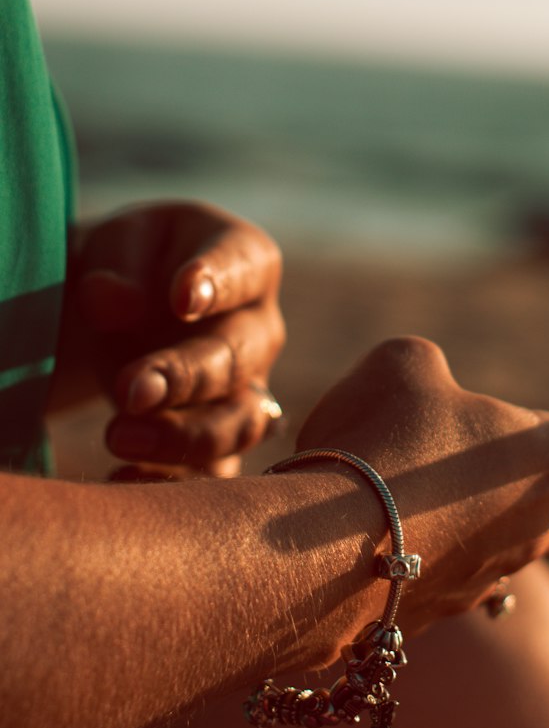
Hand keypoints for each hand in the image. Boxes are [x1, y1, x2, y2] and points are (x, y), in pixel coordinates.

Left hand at [63, 202, 284, 475]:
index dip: (219, 285)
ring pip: (238, 425)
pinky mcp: (221, 440)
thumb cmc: (131, 261)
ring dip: (183, 438)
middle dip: (187, 377)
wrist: (121, 307)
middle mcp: (260, 328)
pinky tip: (121, 478)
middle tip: (129, 388)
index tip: (182, 299)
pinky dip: (171, 483)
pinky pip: (212, 473)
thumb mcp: (119, 244)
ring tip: (117, 436)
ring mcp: (248, 388)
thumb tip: (110, 300)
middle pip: (239, 358)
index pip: (244, 270)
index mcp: (249, 261)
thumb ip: (117, 265)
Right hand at [295, 335, 548, 636]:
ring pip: (497, 533)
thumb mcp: (405, 364)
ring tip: (391, 463)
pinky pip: (433, 561)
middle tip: (528, 449)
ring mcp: (483, 581)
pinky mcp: (427, 614)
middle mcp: (533, 529)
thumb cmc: (378, 441)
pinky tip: (354, 510)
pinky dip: (405, 531)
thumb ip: (429, 371)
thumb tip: (418, 402)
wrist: (306, 555)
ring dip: (459, 498)